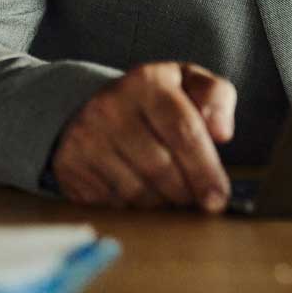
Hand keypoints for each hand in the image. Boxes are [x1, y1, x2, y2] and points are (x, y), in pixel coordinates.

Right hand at [50, 62, 235, 211]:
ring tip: (175, 199)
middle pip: (159, 167)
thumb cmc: (156, 98)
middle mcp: (110, 108)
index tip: (218, 198)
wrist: (93, 103)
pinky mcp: (70, 167)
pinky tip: (146, 201)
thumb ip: (216, 99)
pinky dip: (135, 209)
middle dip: (187, 193)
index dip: (204, 169)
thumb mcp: (190, 83)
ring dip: (163, 204)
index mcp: (147, 82)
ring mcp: (85, 139)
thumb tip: (222, 134)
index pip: (183, 130)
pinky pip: (111, 203)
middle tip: (201, 204)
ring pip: (135, 191)